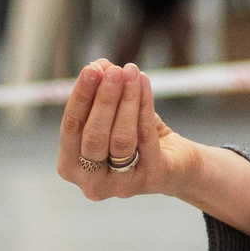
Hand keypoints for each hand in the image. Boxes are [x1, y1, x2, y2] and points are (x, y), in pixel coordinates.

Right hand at [57, 59, 182, 201]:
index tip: (91, 69)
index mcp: (71, 167)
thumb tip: (99, 65)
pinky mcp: (151, 178)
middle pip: (93, 136)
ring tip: (131, 72)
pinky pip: (146, 136)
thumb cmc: (137, 139)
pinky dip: (144, 106)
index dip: (81, 97)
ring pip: (121, 137)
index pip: (70, 128)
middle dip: (103, 99)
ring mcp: (121, 185)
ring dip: (126, 100)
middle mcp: (91, 182)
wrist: (179, 164)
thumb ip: (102, 95)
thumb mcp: (114, 117)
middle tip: (114, 70)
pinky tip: (145, 83)